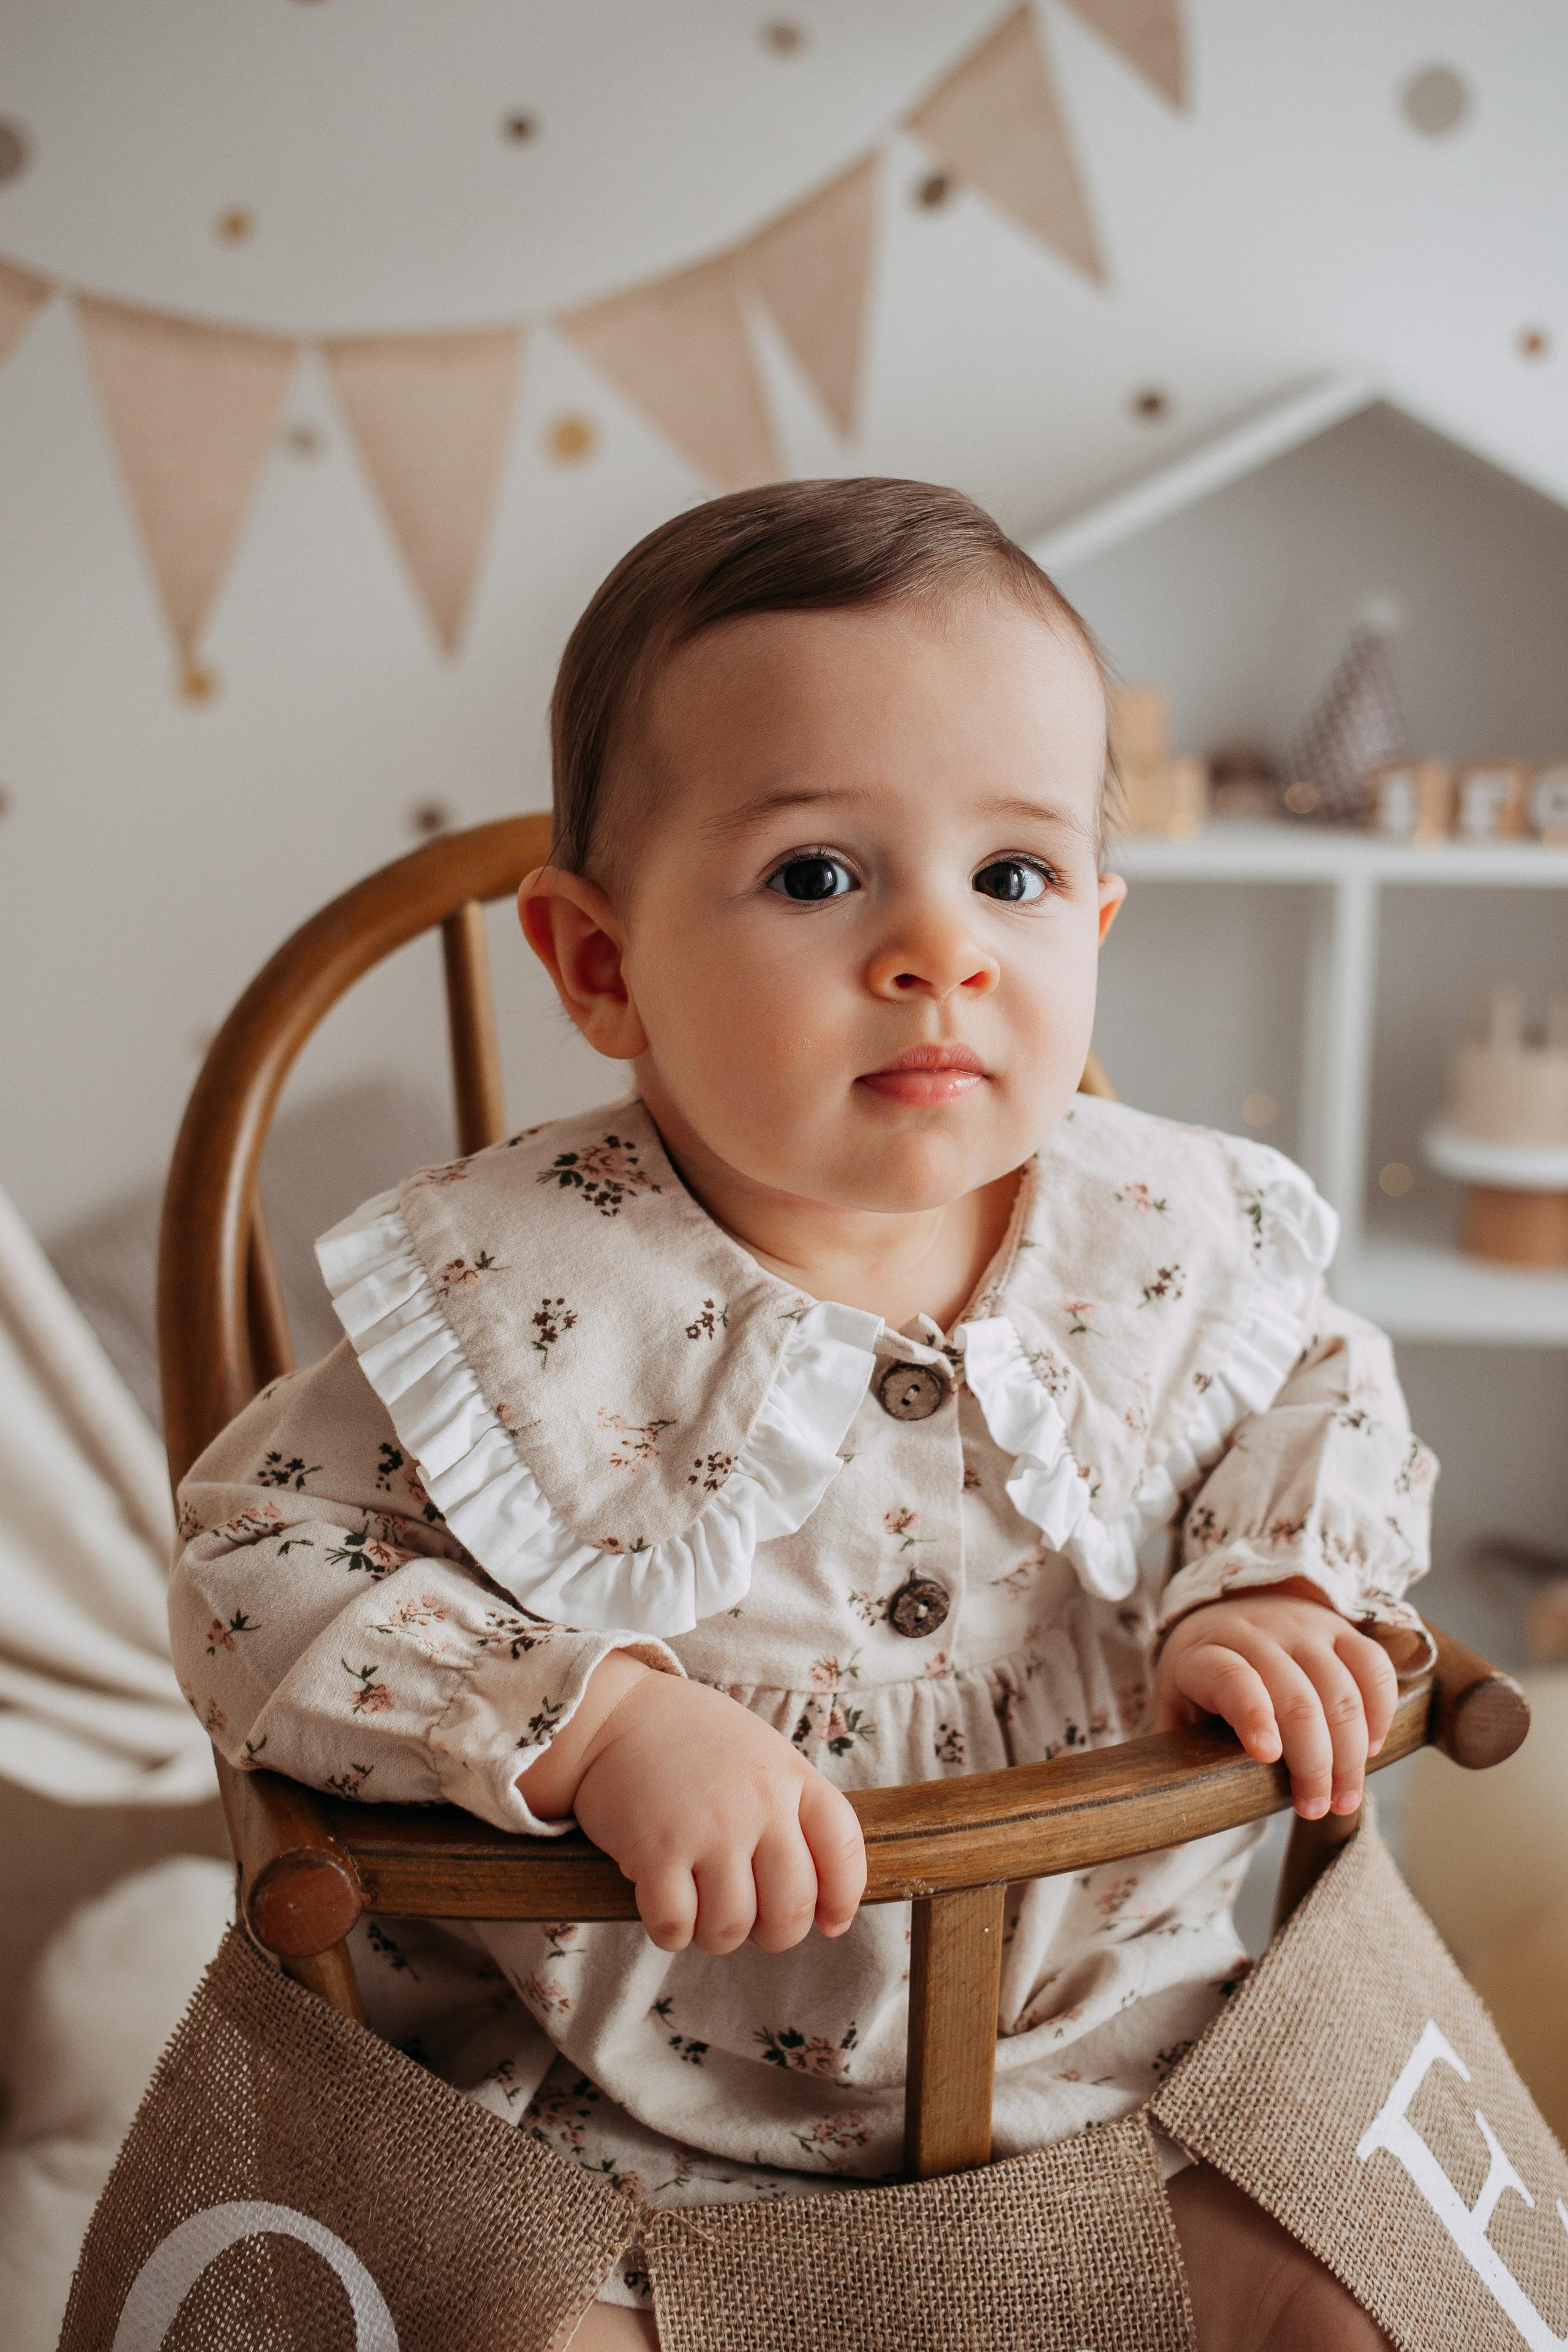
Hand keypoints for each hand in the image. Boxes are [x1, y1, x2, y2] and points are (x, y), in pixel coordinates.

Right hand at [518, 1658, 865, 1954]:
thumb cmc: (695, 1741)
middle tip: (751, 1920)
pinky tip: (666, 1905)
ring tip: (701, 1906)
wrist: (615, 1715)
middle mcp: (758, 1804)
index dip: (844, 1898)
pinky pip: (676, 1927)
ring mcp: (708, 1829)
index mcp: (792, 1777)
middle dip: (774, 1934)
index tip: (831, 1921)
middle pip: (791, 1910)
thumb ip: (793, 1814)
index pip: (843, 1851)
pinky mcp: (655, 1851)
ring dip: (716, 1934)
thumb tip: (821, 1904)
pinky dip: (671, 1931)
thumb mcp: (763, 1756)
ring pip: (731, 1928)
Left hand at [1152, 1589, 1397, 1819]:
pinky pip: (1374, 1666)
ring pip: (1340, 1690)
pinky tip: (1369, 1749)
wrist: (1231, 1606)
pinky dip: (1380, 1711)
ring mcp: (1303, 1628)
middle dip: (1313, 1763)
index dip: (1252, 1714)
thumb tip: (1177, 1840)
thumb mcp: (1175, 1704)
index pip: (1231, 1677)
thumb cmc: (1204, 1672)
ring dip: (1350, 1753)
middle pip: (1297, 1698)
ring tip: (1343, 1799)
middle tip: (1314, 1809)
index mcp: (1206, 1653)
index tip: (1267, 1756)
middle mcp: (1256, 1634)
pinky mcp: (1340, 1629)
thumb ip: (1176, 1759)